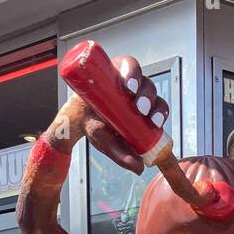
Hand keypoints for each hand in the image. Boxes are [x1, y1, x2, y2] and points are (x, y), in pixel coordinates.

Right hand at [68, 56, 169, 174]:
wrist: (74, 117)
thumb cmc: (96, 129)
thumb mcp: (109, 144)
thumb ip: (123, 155)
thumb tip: (141, 169)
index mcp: (142, 111)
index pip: (158, 106)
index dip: (160, 111)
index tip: (153, 121)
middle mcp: (137, 93)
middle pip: (150, 90)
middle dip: (148, 97)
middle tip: (140, 109)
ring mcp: (126, 78)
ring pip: (141, 77)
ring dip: (139, 82)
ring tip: (130, 91)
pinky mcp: (114, 67)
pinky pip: (127, 64)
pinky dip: (129, 69)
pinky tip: (126, 77)